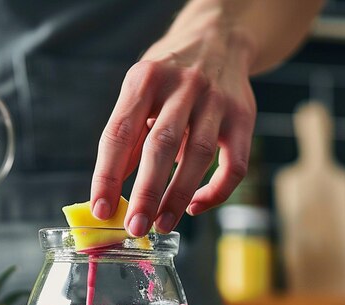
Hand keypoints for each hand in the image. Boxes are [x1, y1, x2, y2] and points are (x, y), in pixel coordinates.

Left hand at [90, 13, 256, 234]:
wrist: (219, 37)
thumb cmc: (168, 77)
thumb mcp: (139, 94)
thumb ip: (127, 138)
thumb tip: (108, 192)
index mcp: (145, 79)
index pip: (120, 133)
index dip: (108, 175)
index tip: (101, 209)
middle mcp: (183, 86)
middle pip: (162, 145)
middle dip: (146, 192)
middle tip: (135, 227)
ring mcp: (217, 101)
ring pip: (200, 156)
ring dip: (178, 197)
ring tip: (162, 225)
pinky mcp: (243, 118)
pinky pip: (234, 165)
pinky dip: (216, 192)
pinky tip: (195, 207)